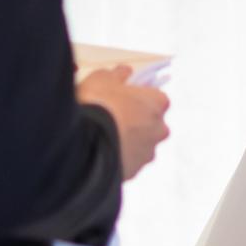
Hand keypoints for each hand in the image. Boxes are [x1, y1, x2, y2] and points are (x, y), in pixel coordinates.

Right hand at [78, 66, 170, 180]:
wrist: (87, 144)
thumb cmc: (99, 104)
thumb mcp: (103, 78)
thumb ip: (116, 74)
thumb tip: (124, 72)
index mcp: (158, 104)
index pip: (157, 98)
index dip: (140, 97)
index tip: (125, 97)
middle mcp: (159, 130)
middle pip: (152, 125)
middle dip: (137, 122)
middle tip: (114, 117)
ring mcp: (147, 154)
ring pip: (141, 146)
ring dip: (128, 142)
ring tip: (103, 137)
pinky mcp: (133, 172)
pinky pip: (128, 163)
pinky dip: (118, 158)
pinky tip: (100, 152)